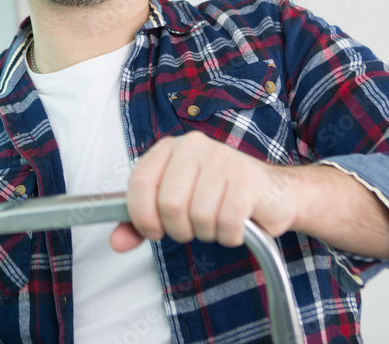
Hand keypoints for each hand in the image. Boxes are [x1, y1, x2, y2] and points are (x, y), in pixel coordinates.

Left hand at [111, 131, 298, 251]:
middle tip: (193, 227)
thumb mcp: (175, 205)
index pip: (140, 182)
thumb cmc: (218, 196)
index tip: (153, 230)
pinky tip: (236, 225)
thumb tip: (117, 242)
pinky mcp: (247, 178)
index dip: (142, 216)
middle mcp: (194, 146)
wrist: (271, 193)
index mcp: (170, 148)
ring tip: (217, 221)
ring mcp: (223, 158)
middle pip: (169, 205)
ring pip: (198, 217)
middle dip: (179, 229)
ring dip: (207, 233)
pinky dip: (229, 235)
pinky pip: (226, 222)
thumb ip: (141, 222)